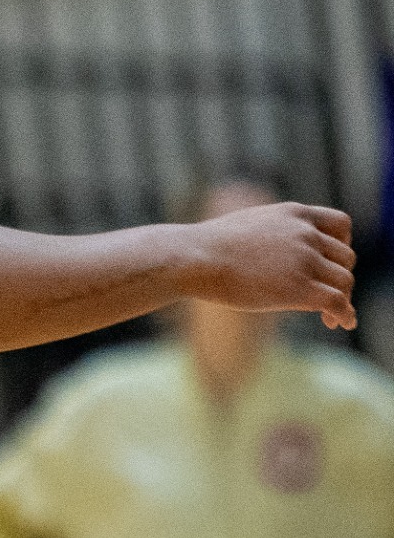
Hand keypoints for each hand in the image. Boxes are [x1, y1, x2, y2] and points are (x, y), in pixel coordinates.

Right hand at [186, 203, 354, 328]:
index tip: (330, 262)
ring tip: (328, 316)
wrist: (193, 258)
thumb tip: (270, 252)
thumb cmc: (207, 247)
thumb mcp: (247, 225)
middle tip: (326, 296)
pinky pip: (337, 302)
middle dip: (339, 277)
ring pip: (344, 281)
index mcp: (293, 214)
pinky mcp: (299, 288)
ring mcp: (304, 260)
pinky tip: (340, 323)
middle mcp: (305, 233)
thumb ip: (271, 232)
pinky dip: (345, 314)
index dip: (342, 244)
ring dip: (343, 299)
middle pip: (345, 257)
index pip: (341, 224)